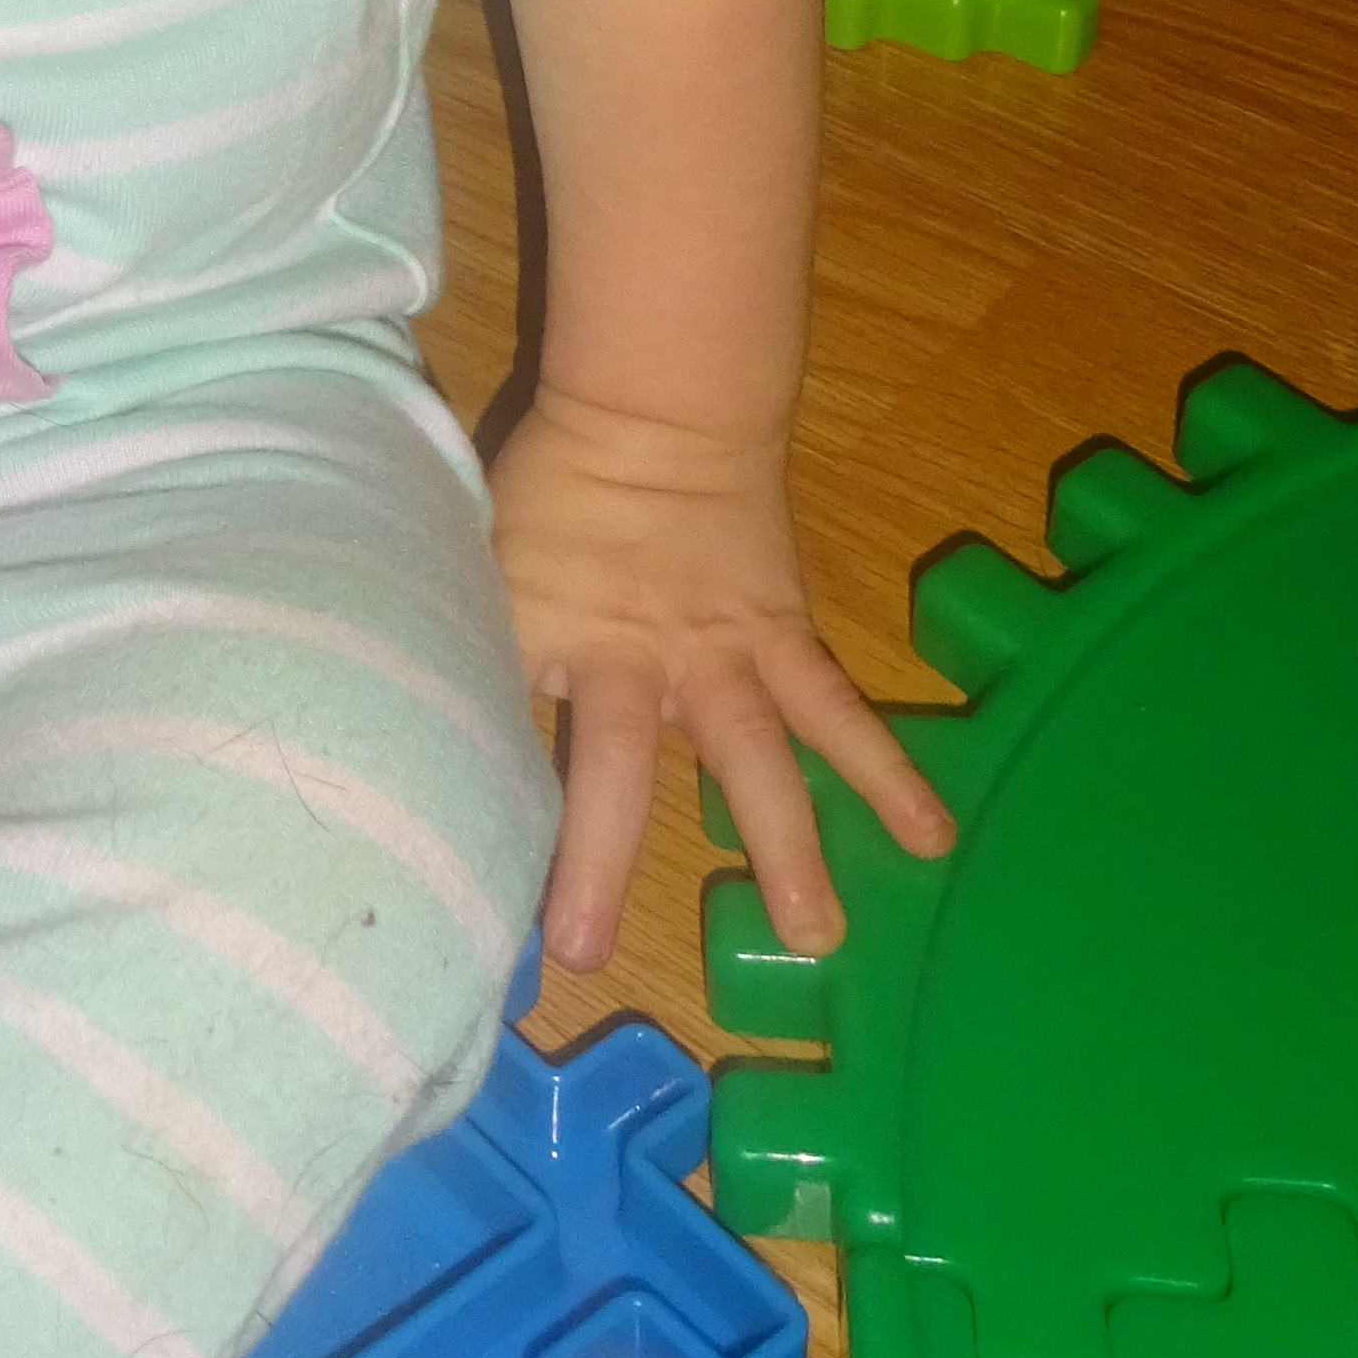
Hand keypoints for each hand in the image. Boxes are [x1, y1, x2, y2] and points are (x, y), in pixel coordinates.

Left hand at [487, 383, 953, 971]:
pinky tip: (934, 834)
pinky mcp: (783, 640)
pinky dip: (888, 771)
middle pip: (608, 765)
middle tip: (582, 952)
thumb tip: (423, 714)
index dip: (463, 797)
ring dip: (785, 847)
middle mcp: (629, 658)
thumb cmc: (555, 484)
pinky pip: (840, 710)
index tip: (443, 886)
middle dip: (593, 858)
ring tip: (819, 936)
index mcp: (538, 628)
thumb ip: (467, 631)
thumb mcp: (483, 549)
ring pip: (751, 754)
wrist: (658, 405)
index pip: (487, 725)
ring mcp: (717, 655)